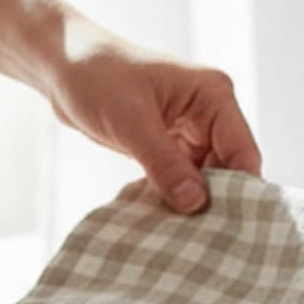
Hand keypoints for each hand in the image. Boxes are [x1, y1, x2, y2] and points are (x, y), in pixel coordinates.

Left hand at [43, 23, 262, 212]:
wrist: (61, 64)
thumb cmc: (95, 77)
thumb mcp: (130, 122)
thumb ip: (165, 164)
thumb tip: (196, 204)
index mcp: (213, 95)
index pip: (243, 152)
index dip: (238, 190)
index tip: (223, 228)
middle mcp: (210, 112)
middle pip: (230, 168)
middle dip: (215, 200)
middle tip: (199, 238)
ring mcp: (191, 128)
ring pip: (207, 176)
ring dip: (193, 201)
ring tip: (180, 233)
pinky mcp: (171, 142)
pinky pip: (184, 176)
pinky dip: (175, 195)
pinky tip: (164, 217)